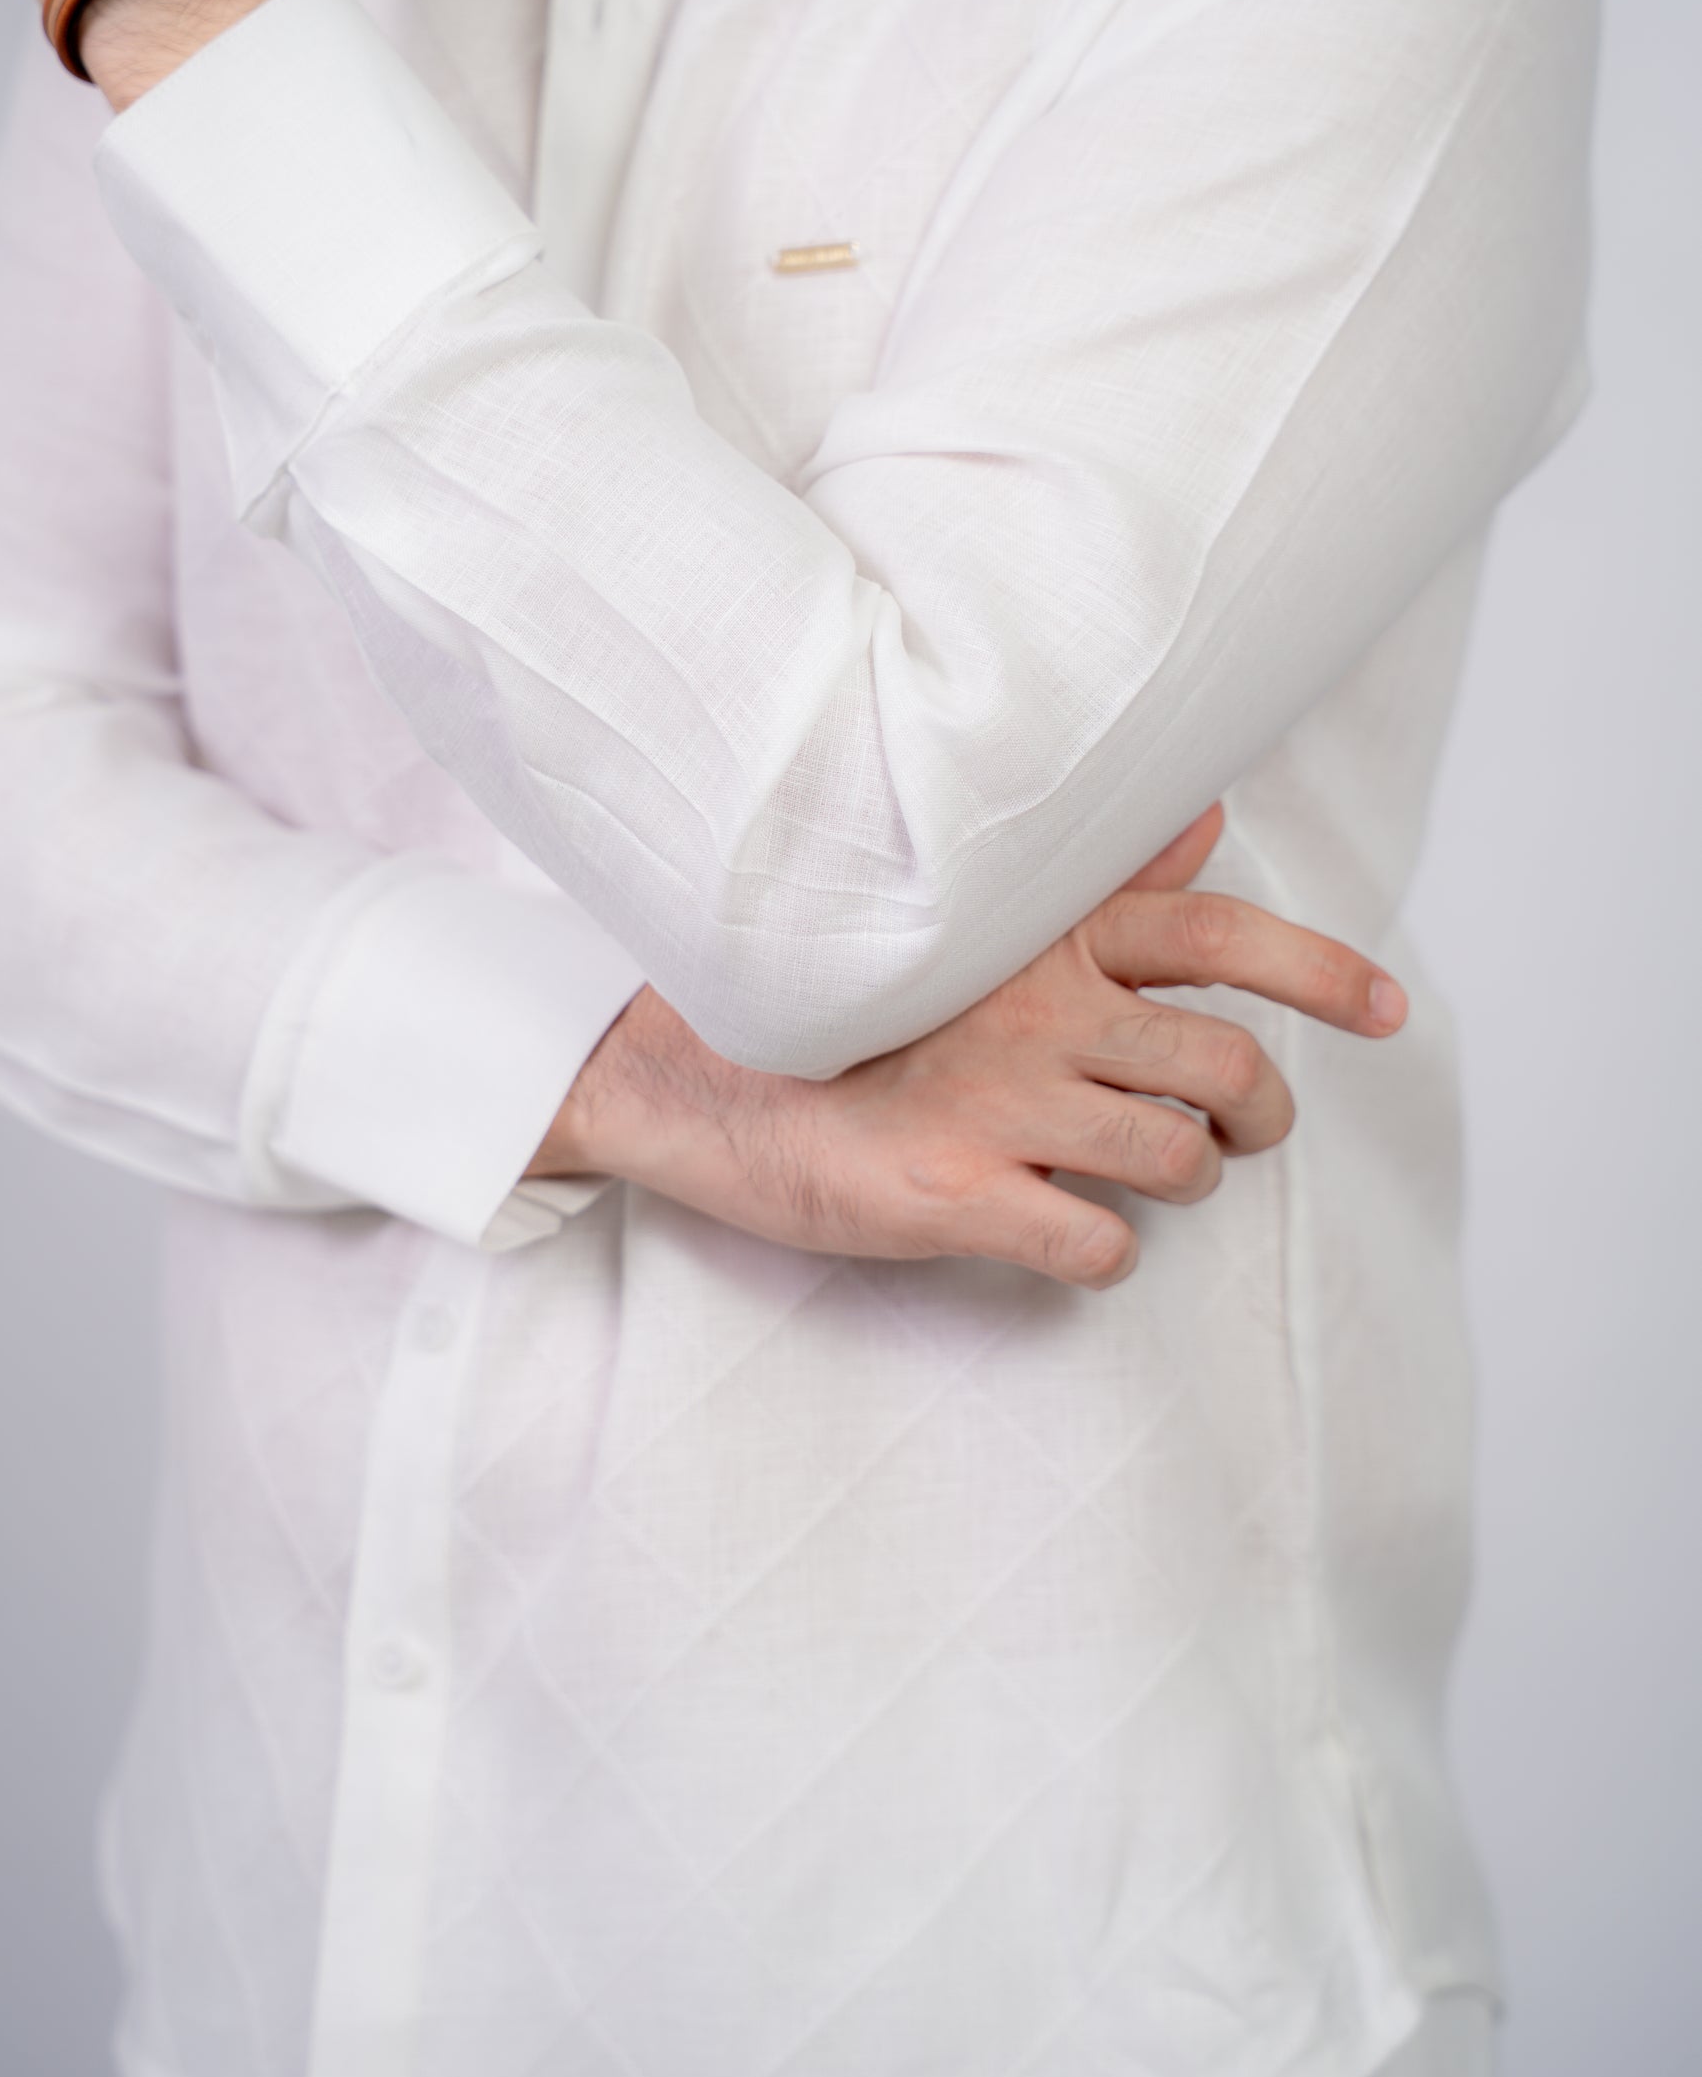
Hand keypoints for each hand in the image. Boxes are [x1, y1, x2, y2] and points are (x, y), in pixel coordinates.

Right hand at [529, 805, 1407, 1288]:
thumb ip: (1091, 879)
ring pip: (1175, 1161)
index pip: (1215, 939)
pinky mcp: (950, 1198)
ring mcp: (993, 1108)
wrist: (686, 1073)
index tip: (1390, 1008)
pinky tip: (1070, 1237)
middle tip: (1248, 1134)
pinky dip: (1108, 1255)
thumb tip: (1205, 820)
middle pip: (1220, 1065)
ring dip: (1188, 1182)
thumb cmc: (836, 1002)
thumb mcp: (964, 921)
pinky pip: (1097, 1248)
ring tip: (1152, 1179)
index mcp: (1040, 941)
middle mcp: (1032, 1014)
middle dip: (1263, 1112)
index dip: (1318, 971)